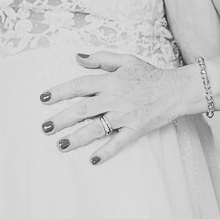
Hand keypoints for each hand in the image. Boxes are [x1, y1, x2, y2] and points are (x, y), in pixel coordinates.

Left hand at [39, 52, 183, 164]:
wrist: (176, 90)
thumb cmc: (150, 74)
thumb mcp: (126, 60)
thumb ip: (101, 58)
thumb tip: (78, 57)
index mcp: (110, 81)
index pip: (79, 86)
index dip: (59, 91)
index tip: (43, 98)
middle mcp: (114, 99)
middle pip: (82, 109)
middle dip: (61, 119)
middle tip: (45, 127)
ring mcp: (124, 116)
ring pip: (96, 128)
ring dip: (76, 138)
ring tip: (60, 145)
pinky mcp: (135, 129)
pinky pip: (118, 143)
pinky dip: (105, 152)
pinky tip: (92, 160)